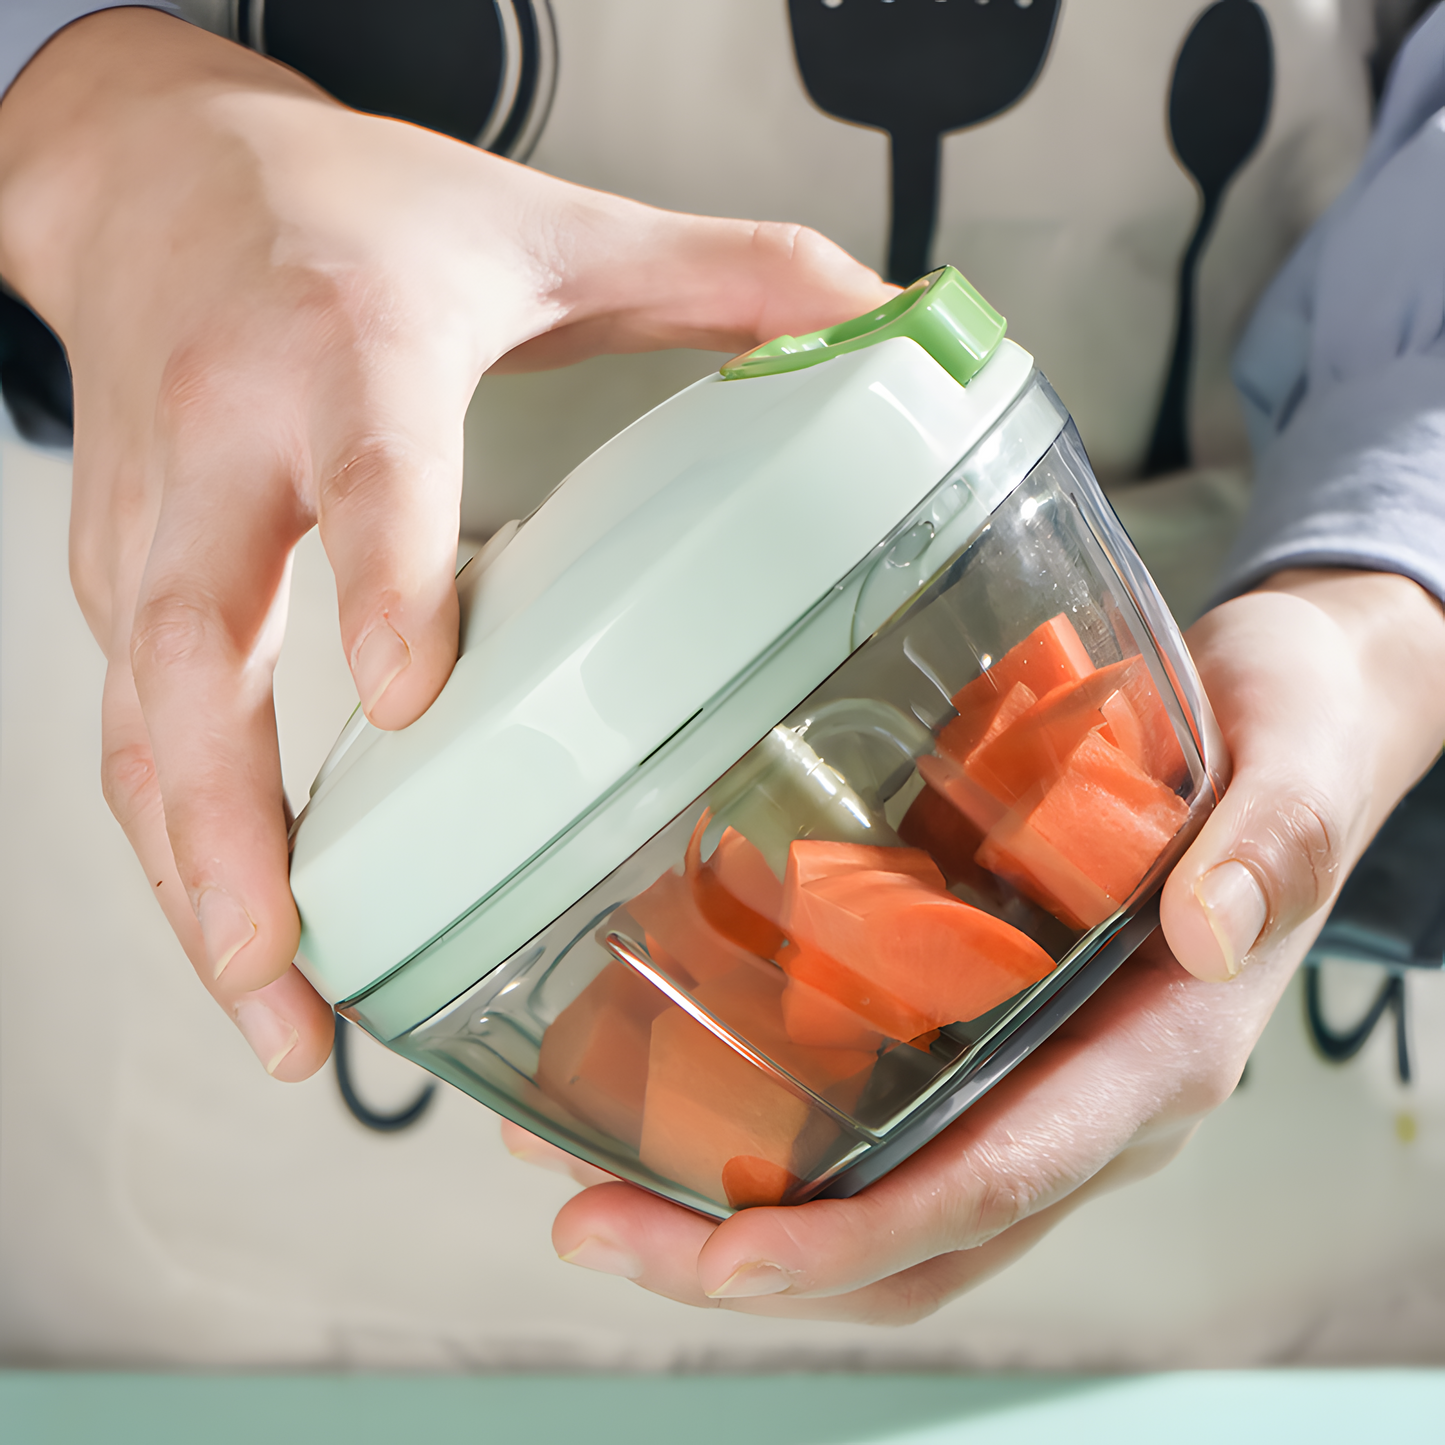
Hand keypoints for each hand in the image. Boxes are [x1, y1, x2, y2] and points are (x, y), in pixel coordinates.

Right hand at [0, 10, 891, 1078]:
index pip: (360, 468)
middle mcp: (225, 443)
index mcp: (347, 348)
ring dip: (195, 879)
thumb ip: (733, 277)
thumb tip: (891, 330)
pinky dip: (183, 844)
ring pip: (142, 724)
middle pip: (195, 646)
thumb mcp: (553, 228)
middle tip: (292, 963)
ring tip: (279, 1016)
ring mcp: (151, 523)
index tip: (414, 697)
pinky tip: (248, 931)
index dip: (379, 575)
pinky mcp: (122, 578)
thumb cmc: (349, 215)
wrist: (156, 172)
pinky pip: (136, 729)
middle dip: (231, 821)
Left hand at [532, 568, 1444, 1320]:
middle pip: (916, 1227)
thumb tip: (1206, 926)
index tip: (726, 1258)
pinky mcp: (987, 1022)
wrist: (1278, 725)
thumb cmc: (1288, 738)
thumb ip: (1267, 844)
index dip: (862, 1233)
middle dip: (754, 1254)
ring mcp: (1032, 1069)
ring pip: (882, 1192)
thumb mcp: (1295, 759)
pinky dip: (771, 1117)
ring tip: (594, 1171)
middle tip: (599, 1225)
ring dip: (738, 1206)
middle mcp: (1085, 1092)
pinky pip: (878, 1106)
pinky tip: (668, 1072)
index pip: (1001, 1177)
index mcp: (1157, 1055)